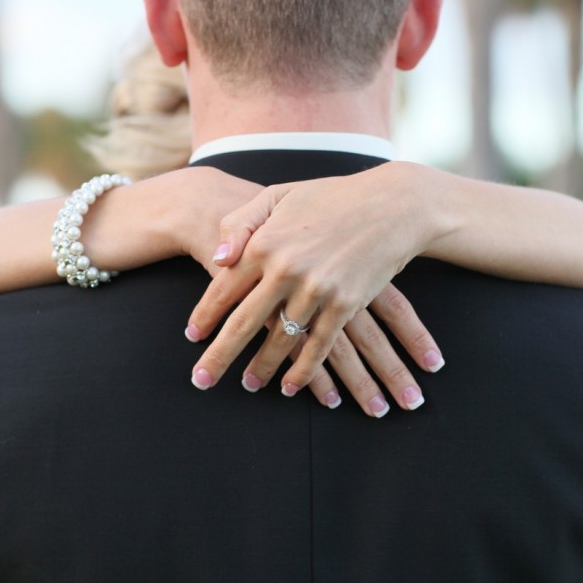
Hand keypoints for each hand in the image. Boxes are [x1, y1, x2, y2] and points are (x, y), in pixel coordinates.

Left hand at [185, 165, 446, 415]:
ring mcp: (316, 288)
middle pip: (243, 323)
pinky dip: (303, 371)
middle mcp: (285, 268)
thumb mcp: (277, 195)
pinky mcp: (345, 303)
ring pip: (280, 340)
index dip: (205, 316)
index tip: (192, 337)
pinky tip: (290, 386)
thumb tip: (217, 259)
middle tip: (201, 381)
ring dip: (262, 367)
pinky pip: (318, 346)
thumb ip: (240, 223)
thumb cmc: (329, 198)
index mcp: (264, 242)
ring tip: (248, 385)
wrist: (390, 206)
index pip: (223, 288)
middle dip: (219, 356)